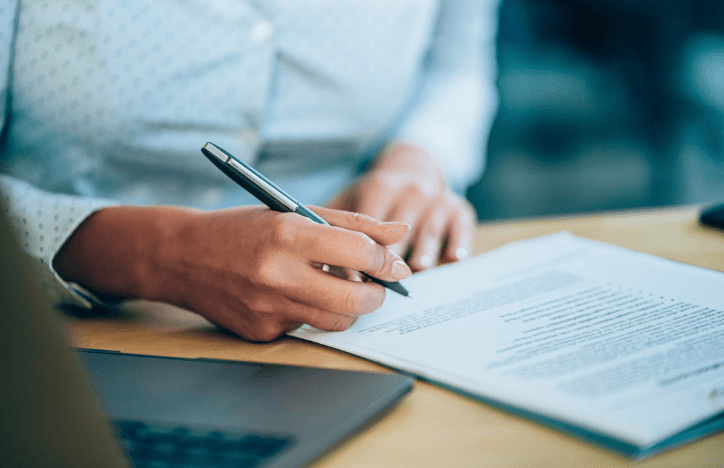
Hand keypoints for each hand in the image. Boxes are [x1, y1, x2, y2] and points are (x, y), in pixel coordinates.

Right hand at [53, 205, 410, 340]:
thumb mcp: (295, 212)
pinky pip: (304, 329)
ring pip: (335, 322)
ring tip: (337, 288)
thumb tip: (400, 234)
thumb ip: (353, 225)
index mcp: (288, 234)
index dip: (386, 261)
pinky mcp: (260, 332)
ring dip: (348, 309)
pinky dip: (309, 313)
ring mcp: (267, 308)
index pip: (359, 252)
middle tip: (376, 286)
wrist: (182, 256)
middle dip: (377, 295)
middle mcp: (277, 274)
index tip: (395, 265)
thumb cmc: (243, 229)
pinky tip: (291, 296)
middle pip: (354, 300)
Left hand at [327, 142, 475, 271]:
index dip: (361, 253)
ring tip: (419, 268)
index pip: (369, 224)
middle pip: (401, 230)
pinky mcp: (459, 207)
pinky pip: (461, 226)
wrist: (413, 168)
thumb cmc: (373, 196)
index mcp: (379, 187)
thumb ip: (332, 226)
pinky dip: (460, 241)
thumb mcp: (350, 199)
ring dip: (425, 250)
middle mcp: (410, 190)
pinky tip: (454, 258)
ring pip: (430, 229)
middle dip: (391, 258)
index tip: (353, 279)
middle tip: (382, 283)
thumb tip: (315, 264)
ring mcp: (436, 198)